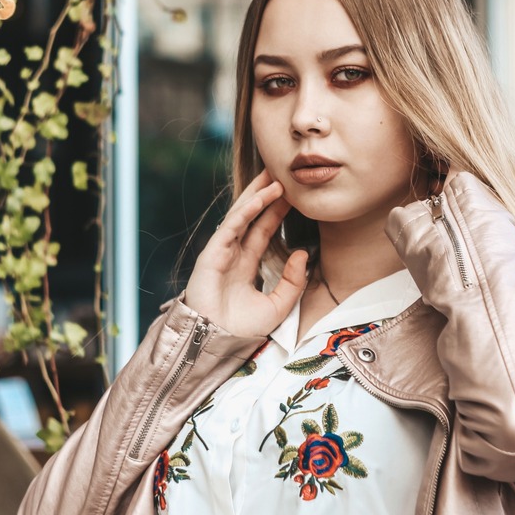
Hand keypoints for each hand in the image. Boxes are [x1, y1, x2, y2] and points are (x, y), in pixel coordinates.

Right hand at [183, 169, 308, 337]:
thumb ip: (292, 282)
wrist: (217, 342)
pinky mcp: (213, 253)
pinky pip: (232, 226)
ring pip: (242, 215)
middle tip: (284, 172)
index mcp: (246, 264)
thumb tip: (301, 254)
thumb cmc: (241, 329)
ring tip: (276, 176)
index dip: (278, 211)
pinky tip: (262, 196)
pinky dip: (247, 210)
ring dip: (258, 194)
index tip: (295, 195)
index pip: (264, 229)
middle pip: (252, 215)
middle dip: (267, 194)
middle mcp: (234, 253)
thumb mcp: (278, 306)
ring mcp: (222, 251)